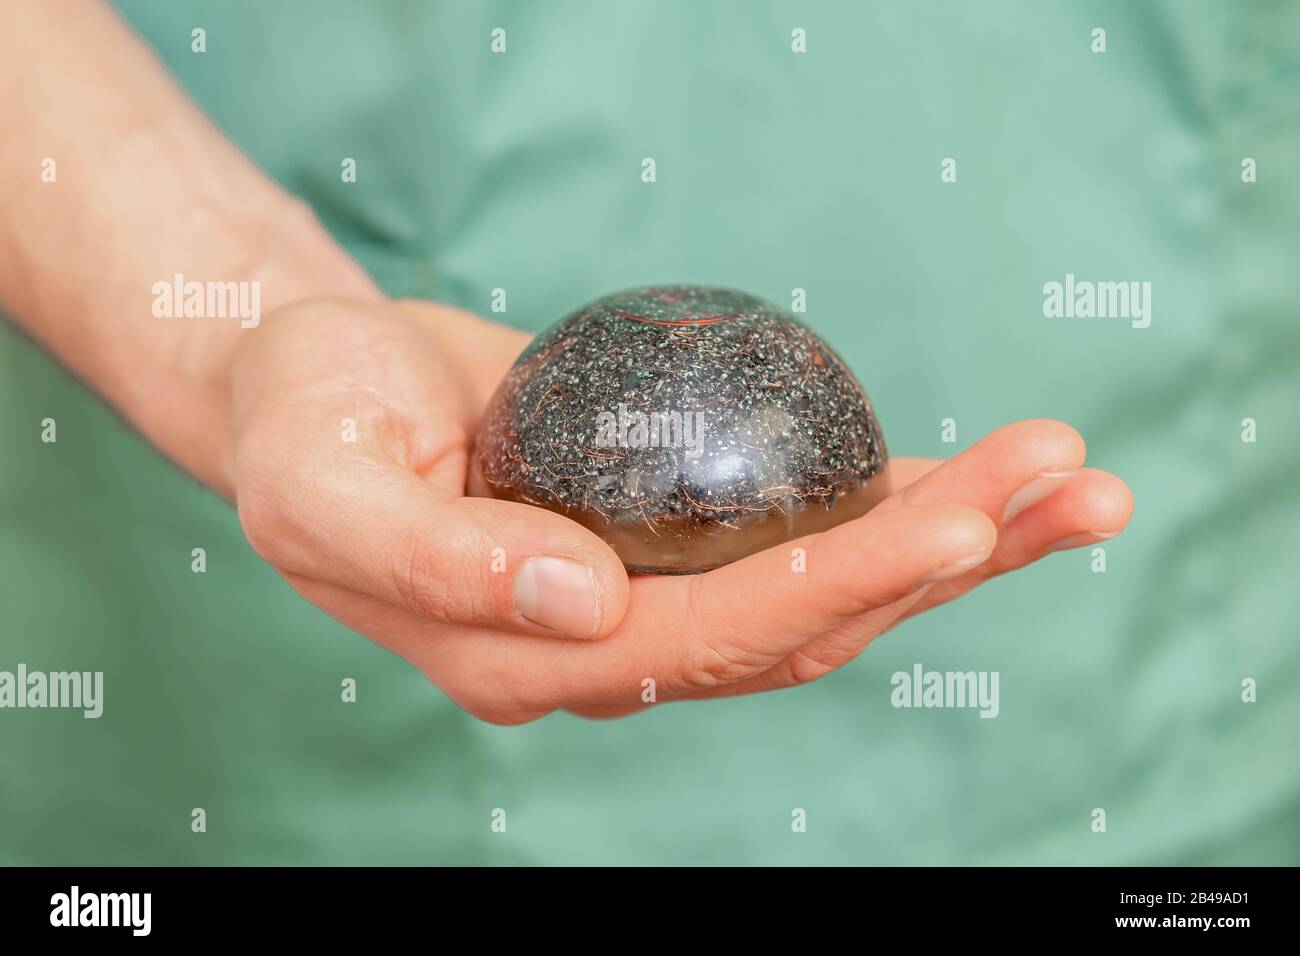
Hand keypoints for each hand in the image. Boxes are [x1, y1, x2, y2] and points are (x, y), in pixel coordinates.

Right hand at [229, 297, 1132, 722]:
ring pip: (826, 584)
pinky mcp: (672, 529)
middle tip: (1071, 483)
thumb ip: (438, 563)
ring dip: (957, 538)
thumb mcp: (327, 484)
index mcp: (527, 655)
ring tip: (1074, 482)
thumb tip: (587, 602)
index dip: (838, 585)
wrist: (317, 384)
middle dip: (945, 559)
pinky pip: (798, 526)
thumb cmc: (306, 424)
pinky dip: (897, 503)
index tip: (958, 526)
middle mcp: (608, 643)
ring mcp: (647, 590)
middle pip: (804, 619)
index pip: (709, 637)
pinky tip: (984, 477)